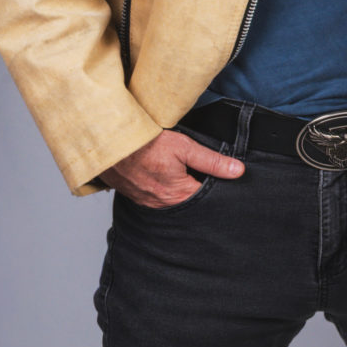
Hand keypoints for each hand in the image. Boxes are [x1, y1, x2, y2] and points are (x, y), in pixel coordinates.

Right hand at [99, 129, 244, 208]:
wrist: (109, 143)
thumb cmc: (146, 144)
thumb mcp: (185, 147)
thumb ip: (212, 161)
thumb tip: (238, 171)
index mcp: (177, 195)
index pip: (206, 197)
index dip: (216, 185)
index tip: (221, 175)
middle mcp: (160, 203)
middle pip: (188, 199)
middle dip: (197, 186)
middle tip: (198, 170)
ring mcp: (145, 201)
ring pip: (171, 198)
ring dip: (178, 186)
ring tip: (180, 170)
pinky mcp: (133, 195)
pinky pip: (154, 195)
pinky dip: (161, 186)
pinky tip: (163, 173)